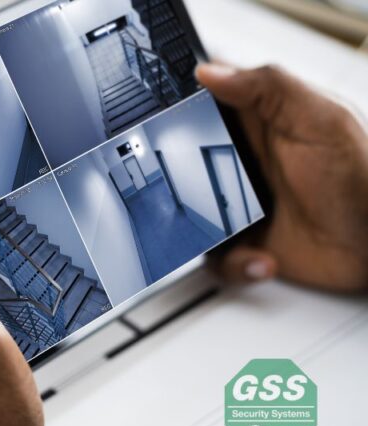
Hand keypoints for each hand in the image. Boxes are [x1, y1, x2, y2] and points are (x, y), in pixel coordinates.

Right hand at [196, 63, 367, 292]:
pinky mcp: (245, 242)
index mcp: (258, 125)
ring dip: (207, 233)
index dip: (178, 113)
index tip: (168, 127)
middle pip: (181, 166)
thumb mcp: (321, 120)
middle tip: (197, 193)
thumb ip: (269, 88)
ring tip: (237, 234)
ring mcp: (240, 204)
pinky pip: (216, 257)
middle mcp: (243, 164)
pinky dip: (235, 264)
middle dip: (177, 184)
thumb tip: (212, 71)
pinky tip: (262, 258)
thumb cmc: (364, 178)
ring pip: (191, 216)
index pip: (202, 108)